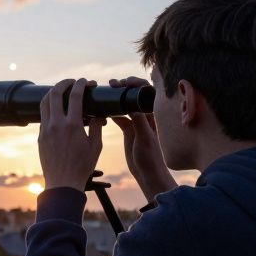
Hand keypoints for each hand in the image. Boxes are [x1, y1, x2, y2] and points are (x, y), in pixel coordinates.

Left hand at [37, 78, 104, 192]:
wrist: (62, 183)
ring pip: (45, 102)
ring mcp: (45, 130)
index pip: (75, 96)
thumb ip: (97, 126)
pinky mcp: (40, 136)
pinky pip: (42, 115)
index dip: (81, 84)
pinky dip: (49, 106)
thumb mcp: (96, 146)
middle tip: (72, 82)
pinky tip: (57, 108)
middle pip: (55, 93)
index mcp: (73, 126)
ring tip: (62, 91)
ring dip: (53, 92)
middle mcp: (56, 125)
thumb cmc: (82, 166)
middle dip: (64, 83)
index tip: (86, 81)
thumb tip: (99, 114)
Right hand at [107, 77, 176, 203]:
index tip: (124, 82)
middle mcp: (145, 115)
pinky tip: (102, 109)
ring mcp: (136, 122)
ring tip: (106, 92)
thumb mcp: (144, 138)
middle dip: (124, 86)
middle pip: (135, 94)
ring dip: (116, 97)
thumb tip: (131, 104)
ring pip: (125, 104)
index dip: (136, 83)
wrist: (147, 173)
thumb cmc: (150, 157)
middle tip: (112, 84)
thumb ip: (139, 121)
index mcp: (152, 114)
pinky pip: (119, 116)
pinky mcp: (128, 130)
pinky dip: (111, 110)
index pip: (146, 92)